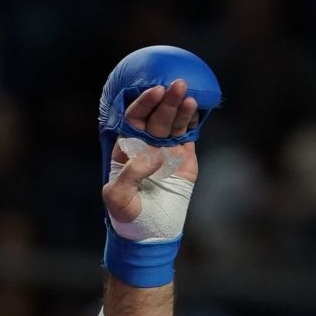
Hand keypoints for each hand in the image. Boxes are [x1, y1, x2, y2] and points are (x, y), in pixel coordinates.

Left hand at [102, 78, 198, 227]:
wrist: (151, 230)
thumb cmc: (127, 213)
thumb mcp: (118, 197)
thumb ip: (130, 174)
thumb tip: (154, 153)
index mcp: (127, 147)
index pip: (134, 118)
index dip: (144, 104)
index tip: (155, 92)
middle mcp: (146, 143)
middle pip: (157, 116)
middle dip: (166, 100)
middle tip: (178, 85)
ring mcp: (166, 148)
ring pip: (174, 122)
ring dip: (181, 107)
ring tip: (188, 94)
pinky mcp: (184, 156)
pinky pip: (189, 133)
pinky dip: (193, 121)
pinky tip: (197, 107)